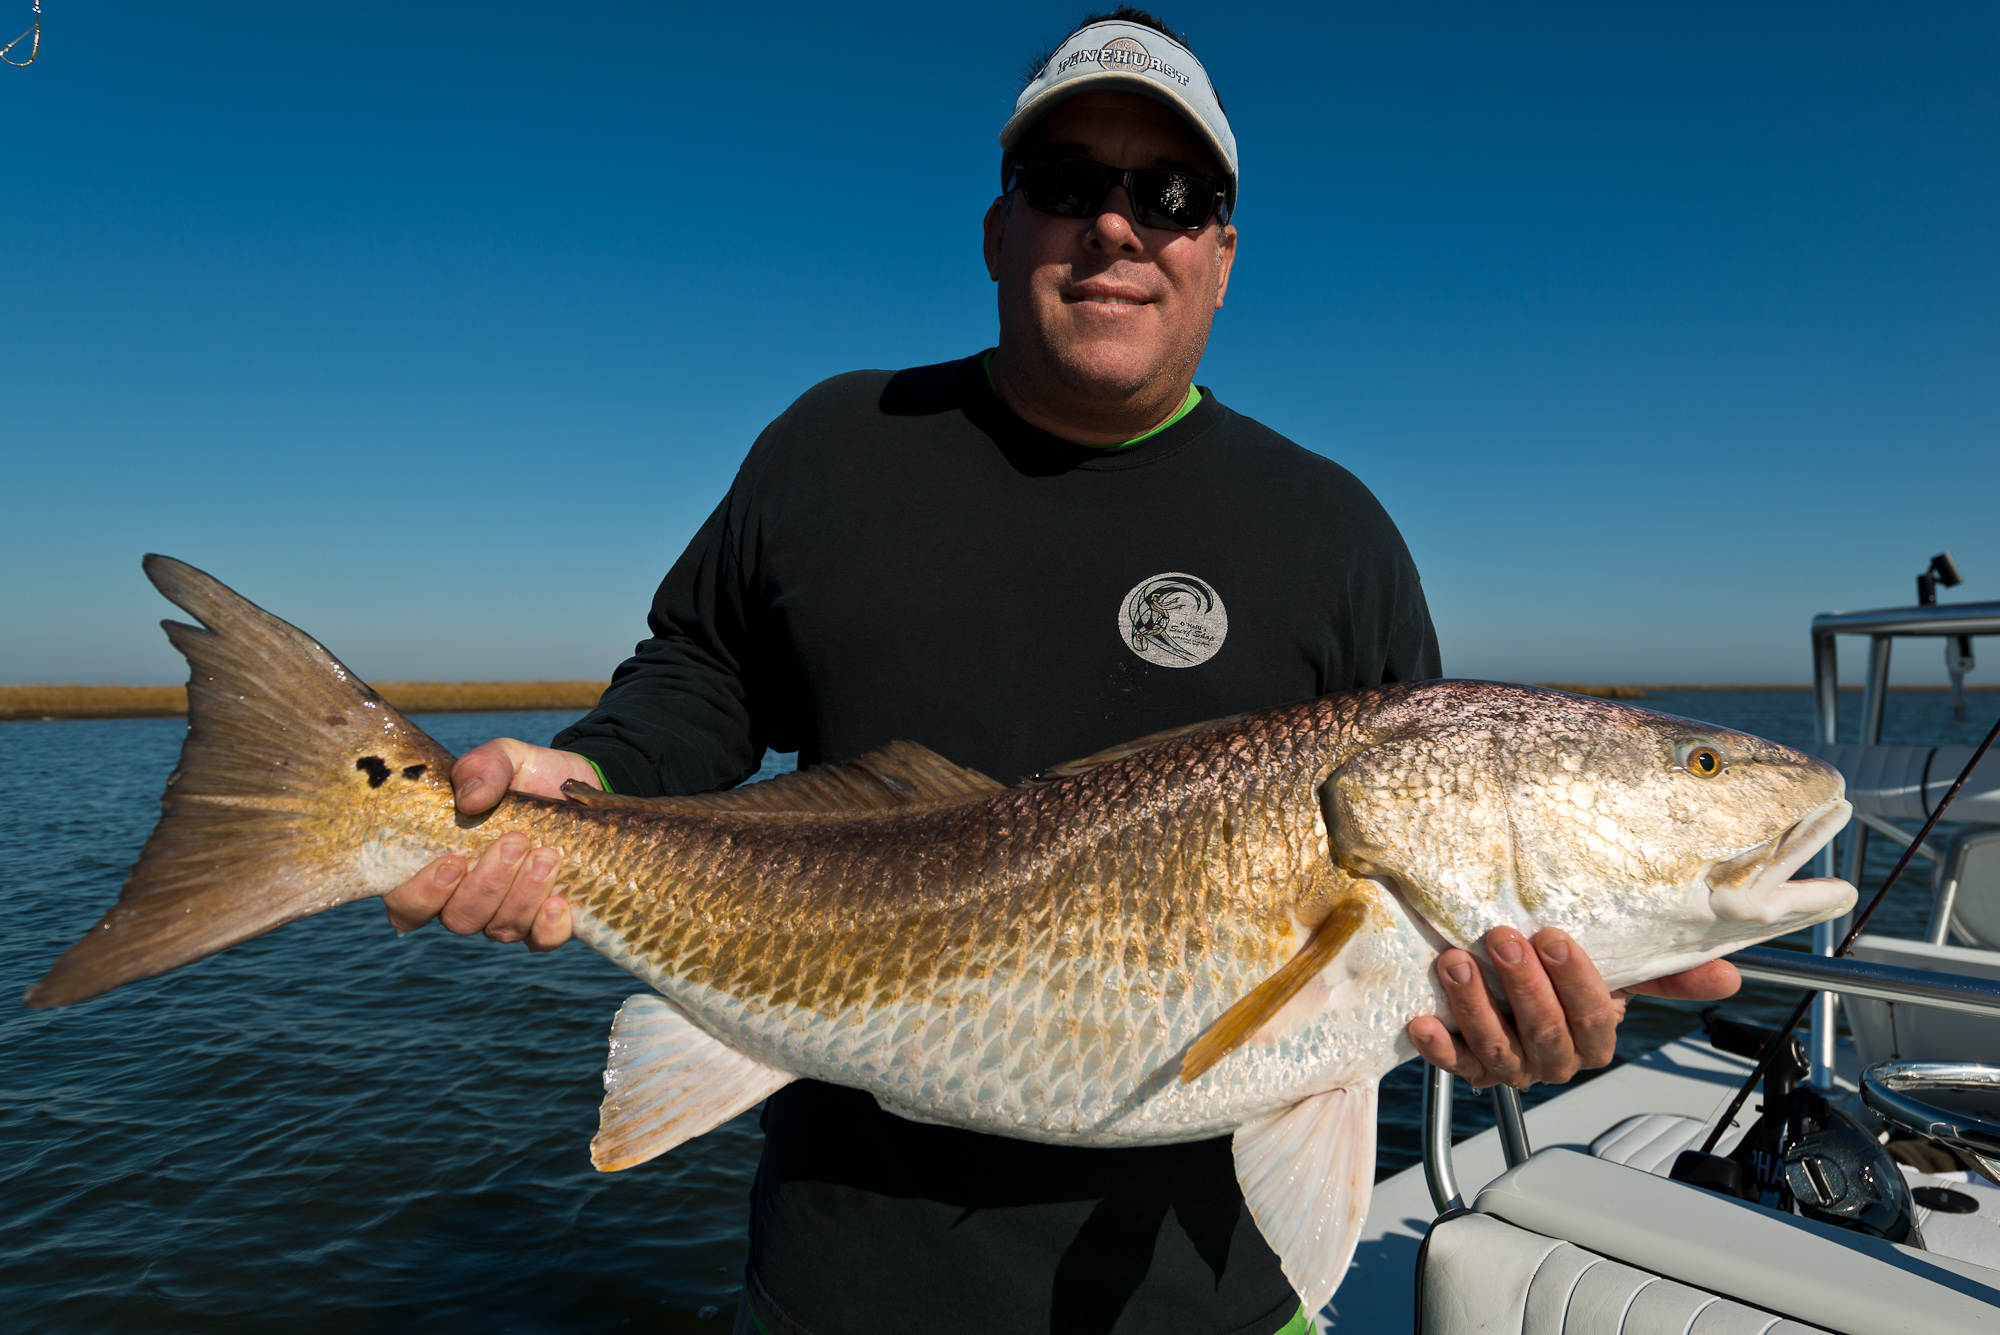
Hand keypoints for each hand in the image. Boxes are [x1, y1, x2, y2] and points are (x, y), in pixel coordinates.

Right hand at [381, 738, 599, 950]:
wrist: (584, 786)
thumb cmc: (528, 776)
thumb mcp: (506, 757)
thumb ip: (482, 767)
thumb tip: (471, 799)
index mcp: (440, 865)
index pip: (406, 904)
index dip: (421, 895)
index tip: (452, 862)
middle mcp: (467, 898)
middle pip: (459, 918)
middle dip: (487, 884)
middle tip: (515, 841)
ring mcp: (507, 914)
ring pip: (501, 929)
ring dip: (523, 894)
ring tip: (547, 854)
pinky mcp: (546, 920)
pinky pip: (541, 942)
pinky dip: (548, 928)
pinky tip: (559, 903)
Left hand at [1405, 926, 1740, 1088]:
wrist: (1514, 990)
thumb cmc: (1566, 979)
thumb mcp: (1617, 971)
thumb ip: (1665, 975)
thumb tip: (1727, 974)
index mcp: (1594, 1040)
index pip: (1592, 1019)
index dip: (1576, 982)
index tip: (1555, 938)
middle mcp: (1553, 1061)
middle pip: (1544, 1033)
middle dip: (1523, 986)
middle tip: (1503, 940)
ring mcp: (1509, 1067)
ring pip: (1496, 1049)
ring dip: (1475, 1006)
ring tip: (1456, 962)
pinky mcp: (1467, 1067)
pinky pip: (1454, 1065)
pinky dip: (1438, 1047)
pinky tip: (1424, 1020)